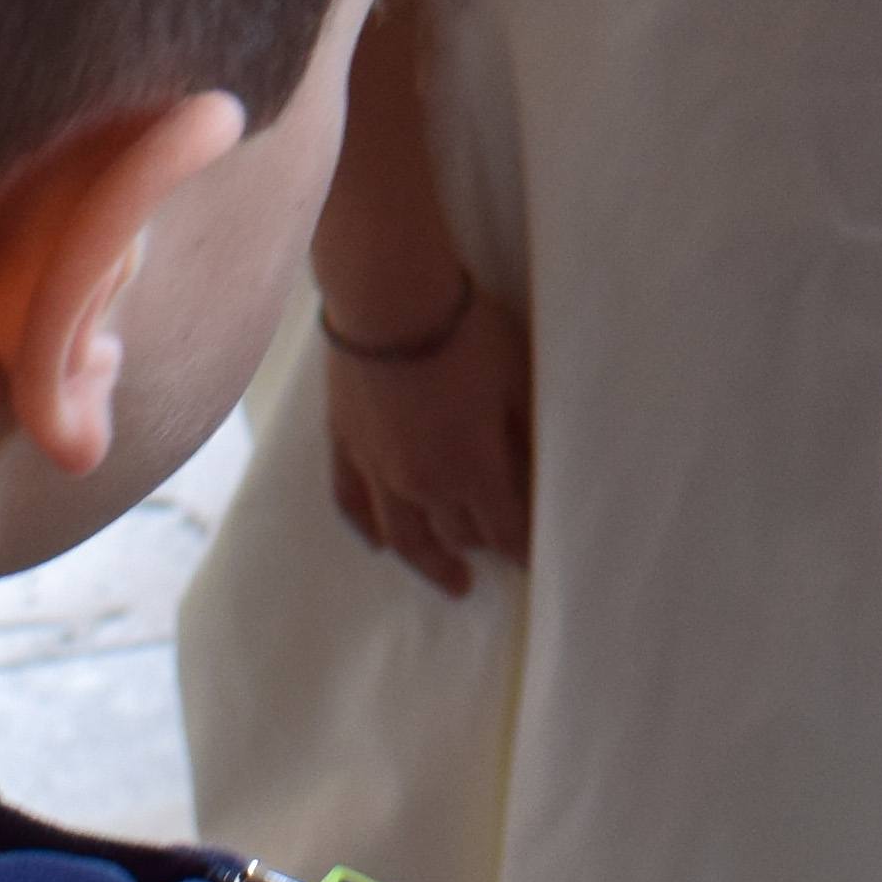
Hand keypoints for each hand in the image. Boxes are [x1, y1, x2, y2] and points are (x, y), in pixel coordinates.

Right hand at [326, 285, 535, 599]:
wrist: (389, 301)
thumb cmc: (467, 333)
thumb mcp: (517, 379)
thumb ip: (526, 431)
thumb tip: (536, 470)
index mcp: (473, 469)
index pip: (504, 529)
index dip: (523, 548)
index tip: (536, 562)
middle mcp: (424, 483)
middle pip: (457, 534)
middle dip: (484, 547)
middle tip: (500, 553)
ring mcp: (378, 469)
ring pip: (404, 536)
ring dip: (430, 562)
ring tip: (451, 580)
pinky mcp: (344, 445)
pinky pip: (351, 502)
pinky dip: (366, 529)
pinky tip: (379, 544)